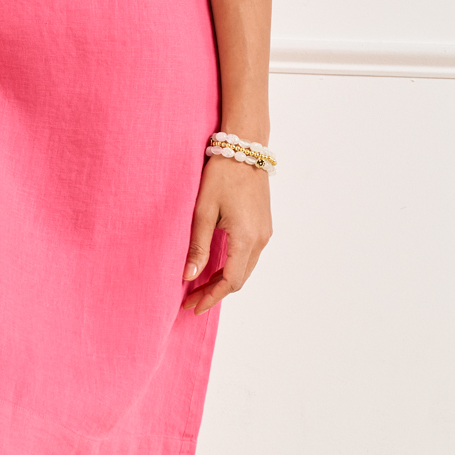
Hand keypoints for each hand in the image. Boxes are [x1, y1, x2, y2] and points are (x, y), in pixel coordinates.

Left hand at [182, 156, 271, 314]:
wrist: (244, 148)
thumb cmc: (221, 175)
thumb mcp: (203, 211)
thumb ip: (198, 246)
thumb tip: (189, 276)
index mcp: (246, 238)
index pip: (230, 281)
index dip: (211, 297)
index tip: (193, 306)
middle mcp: (260, 239)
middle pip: (239, 279)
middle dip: (215, 292)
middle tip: (191, 301)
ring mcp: (265, 232)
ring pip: (245, 268)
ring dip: (224, 281)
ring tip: (199, 287)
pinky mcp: (263, 225)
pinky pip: (249, 255)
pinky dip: (232, 267)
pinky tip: (215, 268)